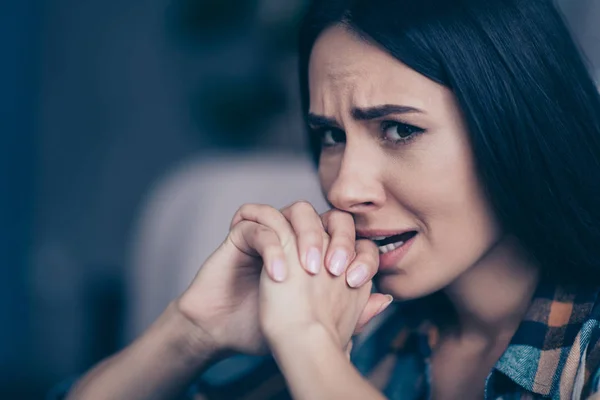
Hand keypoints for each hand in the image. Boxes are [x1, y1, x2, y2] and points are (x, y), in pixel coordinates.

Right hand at [176, 202, 386, 359]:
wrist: (225, 332)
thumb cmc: (267, 328)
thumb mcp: (316, 325)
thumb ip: (352, 312)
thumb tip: (385, 298)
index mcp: (319, 254)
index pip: (352, 239)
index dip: (361, 254)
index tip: (357, 282)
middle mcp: (298, 239)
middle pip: (329, 216)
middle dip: (339, 238)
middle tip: (336, 269)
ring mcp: (272, 232)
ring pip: (296, 210)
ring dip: (307, 234)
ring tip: (308, 269)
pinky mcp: (242, 234)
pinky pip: (259, 223)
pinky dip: (271, 245)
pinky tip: (278, 274)